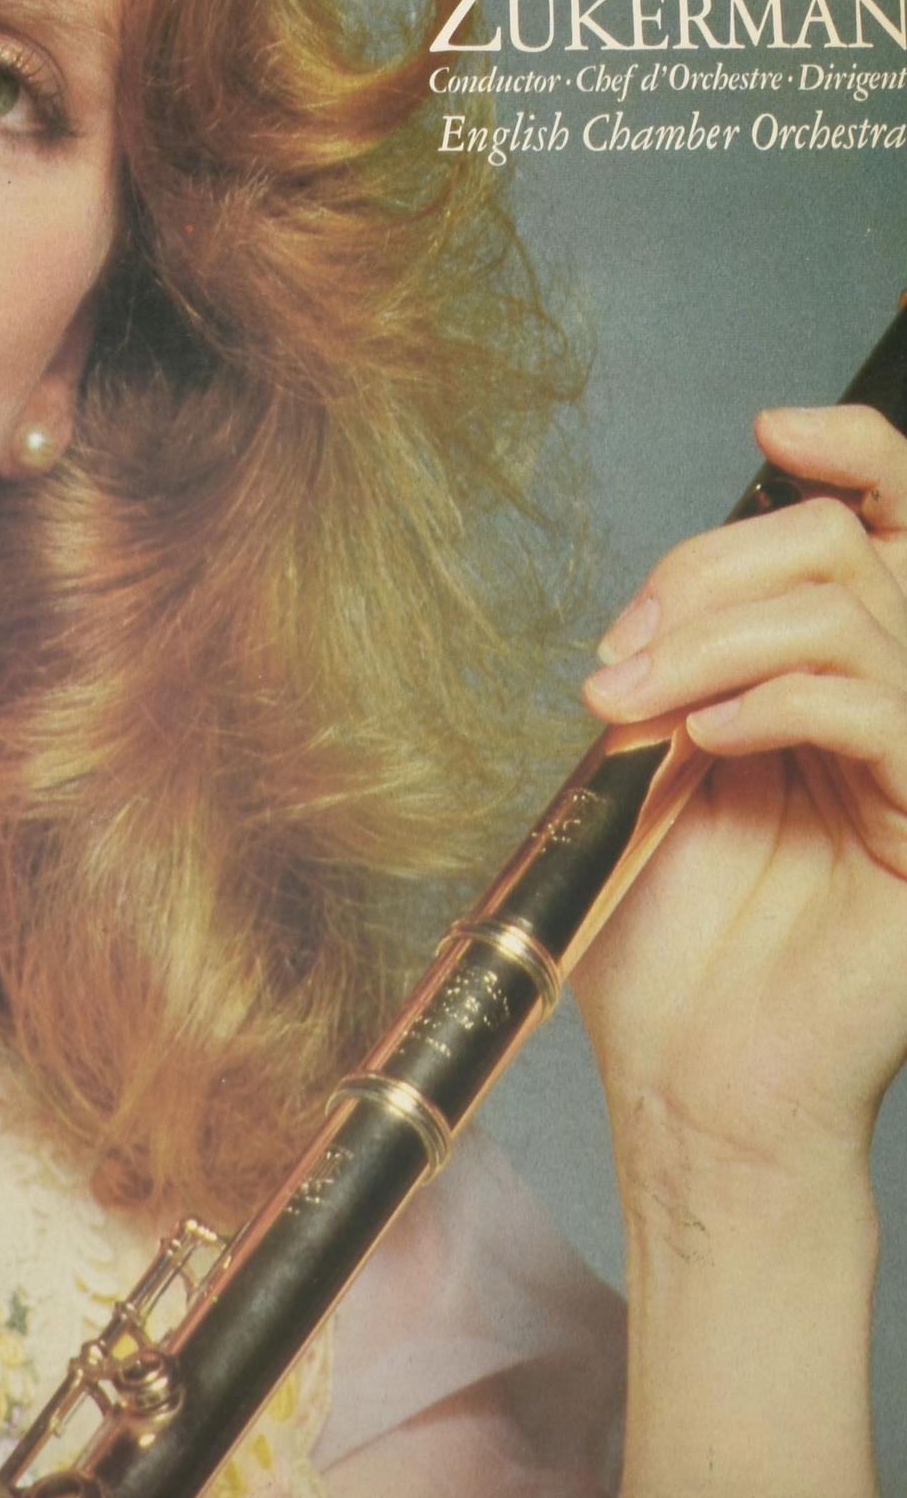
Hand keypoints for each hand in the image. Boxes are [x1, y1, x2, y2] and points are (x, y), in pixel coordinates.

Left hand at [572, 403, 906, 1197]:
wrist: (691, 1068)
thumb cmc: (668, 928)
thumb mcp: (660, 753)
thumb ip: (694, 658)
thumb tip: (682, 585)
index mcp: (839, 672)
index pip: (885, 520)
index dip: (850, 448)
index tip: (768, 428)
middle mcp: (897, 702)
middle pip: (847, 545)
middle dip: (711, 570)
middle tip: (619, 652)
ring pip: (850, 612)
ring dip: (709, 640)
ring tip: (625, 702)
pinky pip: (874, 706)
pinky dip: (768, 700)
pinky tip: (698, 739)